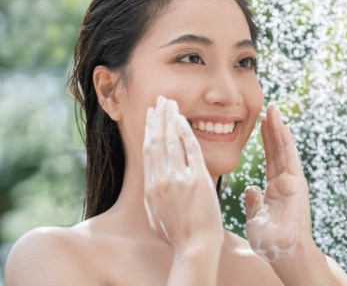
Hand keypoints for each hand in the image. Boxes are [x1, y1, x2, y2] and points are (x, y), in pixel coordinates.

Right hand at [143, 95, 224, 253]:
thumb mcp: (157, 214)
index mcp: (150, 188)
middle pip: (156, 141)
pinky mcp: (196, 179)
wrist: (195, 247)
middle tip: (159, 100)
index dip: (149, 130)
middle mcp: (161, 180)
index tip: (151, 116)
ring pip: (170, 141)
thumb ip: (156, 195)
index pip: (148, 151)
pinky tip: (182, 118)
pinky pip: (189, 149)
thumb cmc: (179, 235)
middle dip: (157, 118)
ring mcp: (178, 179)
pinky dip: (185, 132)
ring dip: (169, 119)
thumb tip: (155, 182)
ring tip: (170, 102)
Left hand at [244, 105, 313, 261]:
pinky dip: (285, 138)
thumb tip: (251, 189)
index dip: (266, 141)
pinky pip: (289, 155)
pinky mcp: (297, 181)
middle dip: (272, 129)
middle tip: (267, 109)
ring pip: (283, 148)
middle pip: (277, 149)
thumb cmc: (270, 240)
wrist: (283, 251)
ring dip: (278, 128)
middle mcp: (286, 181)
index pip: (270, 159)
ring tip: (272, 109)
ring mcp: (292, 180)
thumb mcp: (256, 217)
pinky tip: (280, 123)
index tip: (261, 124)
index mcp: (275, 189)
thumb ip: (254, 201)